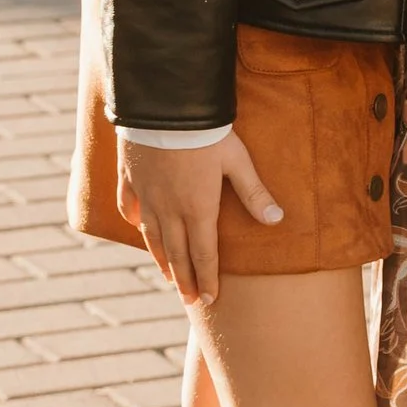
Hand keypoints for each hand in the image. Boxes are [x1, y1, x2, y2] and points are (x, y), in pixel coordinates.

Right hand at [117, 131, 282, 309]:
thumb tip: (277, 220)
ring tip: (169, 277)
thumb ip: (254, 192)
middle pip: (177, 253)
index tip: (210, 299)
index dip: (208, 278)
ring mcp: (147, 196)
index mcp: (198, 208)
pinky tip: (140, 230)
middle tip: (189, 301)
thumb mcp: (237, 160)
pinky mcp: (130, 179)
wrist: (165, 105)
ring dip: (162, 259)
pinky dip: (136, 223)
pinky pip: (130, 208)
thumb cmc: (206, 132)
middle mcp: (169, 209)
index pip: (204, 253)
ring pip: (153, 237)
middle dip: (185, 280)